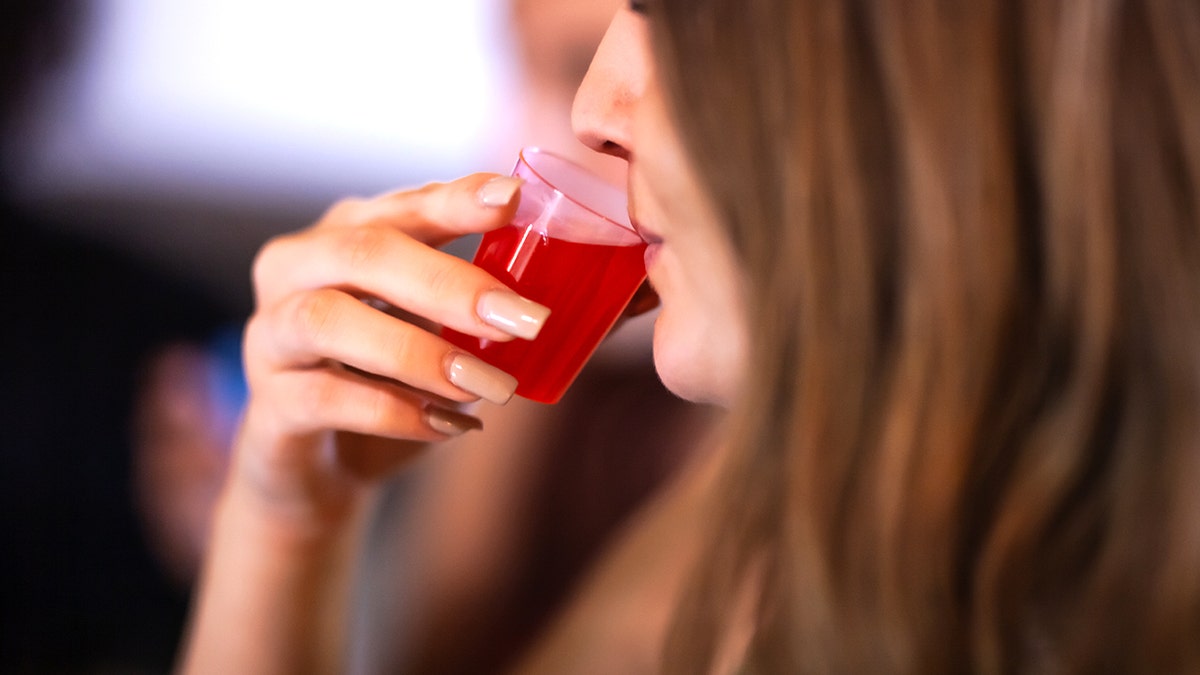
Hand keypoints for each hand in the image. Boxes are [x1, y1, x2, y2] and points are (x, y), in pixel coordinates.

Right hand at [230, 173, 549, 529]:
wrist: (319, 475)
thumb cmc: (385, 386)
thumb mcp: (433, 337)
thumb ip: (474, 311)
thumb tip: (550, 306)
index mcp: (343, 238)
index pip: (401, 206)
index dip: (455, 200)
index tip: (513, 199)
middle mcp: (294, 272)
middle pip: (362, 251)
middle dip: (450, 283)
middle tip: (525, 320)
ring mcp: (268, 337)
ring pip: (327, 319)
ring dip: (419, 352)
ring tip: (490, 385)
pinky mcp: (266, 406)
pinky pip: (322, 397)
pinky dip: (394, 411)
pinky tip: (448, 426)